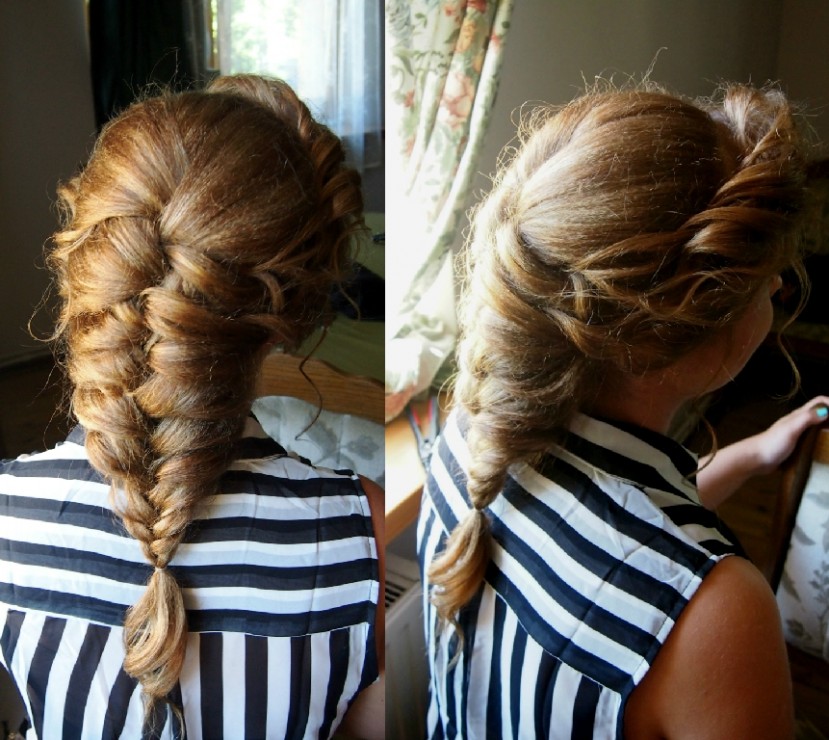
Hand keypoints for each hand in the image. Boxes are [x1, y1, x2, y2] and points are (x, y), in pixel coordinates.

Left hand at [697, 395, 828, 509]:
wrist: (754, 459)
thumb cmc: (772, 443)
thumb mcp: (791, 429)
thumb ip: (806, 418)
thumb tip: (826, 410)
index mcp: (798, 416)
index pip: (818, 402)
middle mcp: (798, 422)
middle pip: (819, 413)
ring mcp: (795, 434)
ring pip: (816, 426)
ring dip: (827, 427)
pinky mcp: (794, 446)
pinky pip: (811, 439)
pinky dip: (820, 440)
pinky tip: (825, 449)